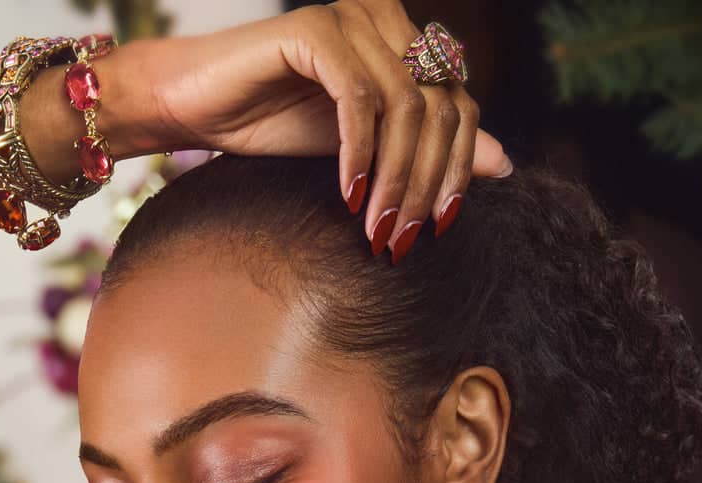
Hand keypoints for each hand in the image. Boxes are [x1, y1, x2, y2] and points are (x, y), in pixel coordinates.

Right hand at [136, 0, 510, 256]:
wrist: (198, 105)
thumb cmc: (275, 123)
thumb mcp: (369, 151)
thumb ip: (430, 151)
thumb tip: (503, 165)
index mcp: (405, 41)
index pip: (460, 106)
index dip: (457, 171)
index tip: (438, 228)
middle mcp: (386, 17)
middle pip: (439, 108)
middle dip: (425, 184)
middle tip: (401, 240)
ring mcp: (352, 16)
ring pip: (405, 107)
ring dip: (395, 179)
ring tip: (375, 229)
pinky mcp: (315, 29)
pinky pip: (358, 99)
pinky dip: (359, 154)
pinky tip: (347, 195)